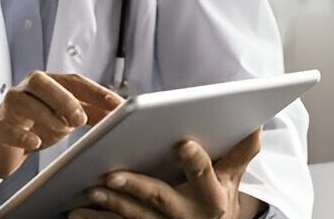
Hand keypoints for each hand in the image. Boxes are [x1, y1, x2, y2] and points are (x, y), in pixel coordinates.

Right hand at [0, 71, 122, 189]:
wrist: (1, 146)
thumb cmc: (36, 126)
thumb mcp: (66, 119)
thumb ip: (90, 113)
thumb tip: (121, 112)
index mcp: (46, 84)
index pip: (72, 80)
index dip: (94, 90)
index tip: (116, 104)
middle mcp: (25, 90)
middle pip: (41, 81)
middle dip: (63, 97)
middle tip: (81, 118)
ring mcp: (7, 108)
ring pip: (21, 100)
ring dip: (44, 114)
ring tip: (62, 129)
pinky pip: (5, 127)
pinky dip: (21, 134)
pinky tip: (35, 142)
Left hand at [69, 128, 263, 218]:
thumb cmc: (218, 197)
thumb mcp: (233, 178)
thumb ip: (240, 153)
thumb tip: (256, 123)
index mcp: (212, 196)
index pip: (204, 175)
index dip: (195, 161)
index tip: (183, 143)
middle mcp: (188, 214)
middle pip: (160, 197)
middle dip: (136, 187)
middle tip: (112, 175)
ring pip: (136, 215)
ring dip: (111, 204)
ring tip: (91, 189)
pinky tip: (77, 211)